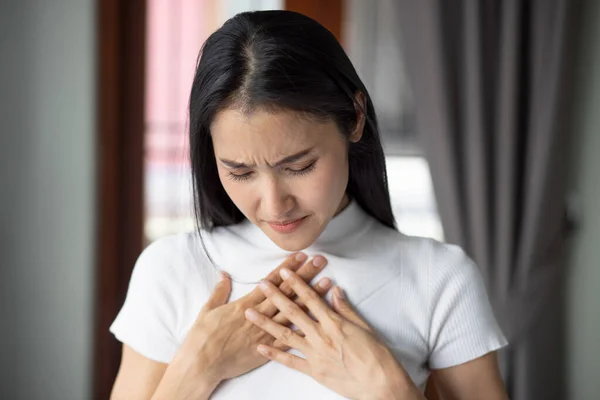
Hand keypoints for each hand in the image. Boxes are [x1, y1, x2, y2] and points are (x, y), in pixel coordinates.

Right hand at [155, 253, 331, 398]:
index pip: (271, 281)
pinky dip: (305, 325)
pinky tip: (319, 317)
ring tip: (327, 282)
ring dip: (311, 296)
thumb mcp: (208, 309)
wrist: (202, 363)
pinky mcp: (267, 348)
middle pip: (287, 292)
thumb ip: (219, 291)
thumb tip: (224, 274)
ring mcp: (265, 332)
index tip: (301, 256)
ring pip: (293, 311)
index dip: (287, 267)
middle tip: (320, 261)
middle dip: (305, 275)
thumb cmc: (202, 337)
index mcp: (245, 304)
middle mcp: (259, 315)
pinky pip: (289, 336)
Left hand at [244, 268, 420, 399]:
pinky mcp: (314, 371)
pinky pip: (290, 361)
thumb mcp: (364, 327)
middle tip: (261, 284)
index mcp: (334, 323)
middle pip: (293, 312)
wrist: (380, 384)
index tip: (284, 272)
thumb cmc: (376, 355)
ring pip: (285, 334)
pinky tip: (260, 346)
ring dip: (266, 322)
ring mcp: (315, 354)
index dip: (296, 283)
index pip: (310, 298)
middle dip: (275, 296)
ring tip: (250, 312)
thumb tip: (335, 291)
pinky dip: (274, 354)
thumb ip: (346, 309)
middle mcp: (321, 336)